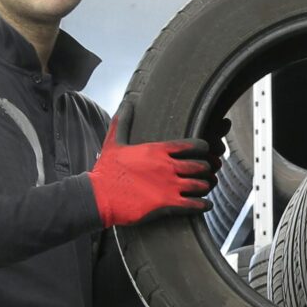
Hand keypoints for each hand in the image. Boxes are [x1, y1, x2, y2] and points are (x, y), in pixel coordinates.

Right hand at [88, 104, 219, 227]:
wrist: (99, 197)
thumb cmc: (106, 170)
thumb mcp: (114, 142)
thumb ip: (124, 121)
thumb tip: (127, 102)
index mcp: (158, 150)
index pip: (193, 145)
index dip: (203, 148)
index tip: (204, 152)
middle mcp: (166, 166)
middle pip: (201, 165)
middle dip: (207, 168)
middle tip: (207, 172)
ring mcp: (168, 186)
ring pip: (201, 185)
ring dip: (206, 186)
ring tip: (205, 187)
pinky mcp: (167, 205)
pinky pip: (195, 204)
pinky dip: (204, 204)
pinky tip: (205, 204)